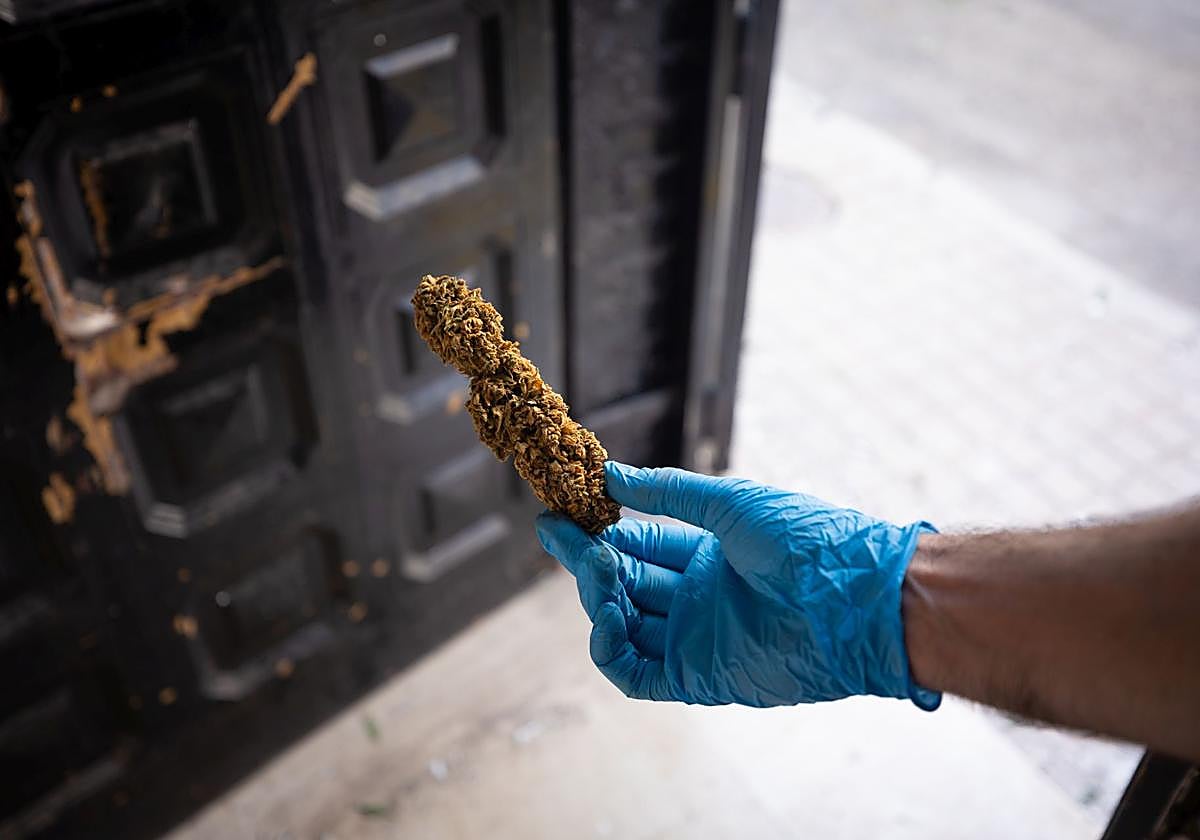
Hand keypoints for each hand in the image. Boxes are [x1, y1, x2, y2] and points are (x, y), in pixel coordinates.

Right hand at [535, 461, 939, 708]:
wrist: (852, 596)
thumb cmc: (803, 539)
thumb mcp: (729, 502)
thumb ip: (667, 493)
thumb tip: (612, 474)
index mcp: (709, 555)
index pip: (639, 543)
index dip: (601, 530)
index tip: (562, 511)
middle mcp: (698, 597)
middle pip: (624, 581)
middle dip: (588, 558)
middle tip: (555, 532)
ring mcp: (695, 638)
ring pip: (622, 623)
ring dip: (598, 597)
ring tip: (596, 569)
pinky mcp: (696, 676)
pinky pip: (635, 672)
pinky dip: (609, 647)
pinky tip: (606, 615)